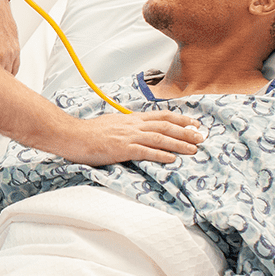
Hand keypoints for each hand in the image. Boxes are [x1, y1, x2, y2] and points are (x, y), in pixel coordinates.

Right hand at [54, 110, 204, 166]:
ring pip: (160, 138)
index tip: (195, 123)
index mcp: (131, 118)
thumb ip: (127, 126)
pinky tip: (172, 159)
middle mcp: (133, 125)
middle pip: (165, 126)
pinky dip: (160, 154)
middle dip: (186, 131)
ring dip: (179, 143)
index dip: (180, 119)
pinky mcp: (122, 148)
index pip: (161, 116)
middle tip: (202, 136)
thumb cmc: (89, 132)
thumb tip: (138, 130)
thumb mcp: (112, 124)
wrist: (72, 135)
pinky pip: (145, 151)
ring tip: (194, 148)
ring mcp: (128, 136)